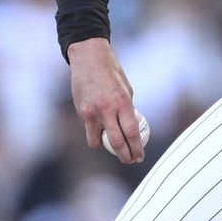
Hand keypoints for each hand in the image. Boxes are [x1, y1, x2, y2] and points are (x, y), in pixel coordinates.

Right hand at [67, 37, 143, 163]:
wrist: (90, 60)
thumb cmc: (112, 74)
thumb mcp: (126, 90)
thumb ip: (127, 109)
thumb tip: (131, 128)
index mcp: (123, 102)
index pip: (132, 132)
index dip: (137, 148)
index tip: (140, 157)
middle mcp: (108, 109)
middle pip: (117, 142)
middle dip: (125, 156)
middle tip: (130, 160)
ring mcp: (92, 112)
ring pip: (98, 141)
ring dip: (106, 148)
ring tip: (115, 148)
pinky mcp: (81, 112)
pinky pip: (89, 131)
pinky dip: (95, 134)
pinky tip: (100, 132)